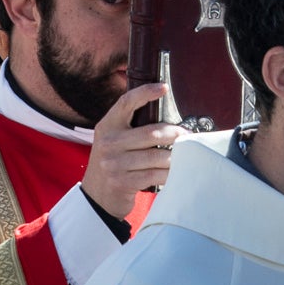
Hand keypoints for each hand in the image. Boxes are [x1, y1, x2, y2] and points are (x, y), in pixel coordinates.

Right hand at [81, 83, 180, 218]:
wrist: (96, 196)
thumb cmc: (112, 162)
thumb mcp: (112, 140)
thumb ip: (129, 127)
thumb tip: (163, 115)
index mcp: (107, 125)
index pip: (126, 102)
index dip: (145, 93)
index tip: (164, 88)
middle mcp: (109, 142)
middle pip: (151, 133)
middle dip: (174, 134)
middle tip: (187, 135)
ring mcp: (115, 164)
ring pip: (157, 156)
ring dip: (175, 157)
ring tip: (185, 155)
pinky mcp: (123, 182)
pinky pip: (155, 175)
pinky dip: (169, 174)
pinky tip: (176, 172)